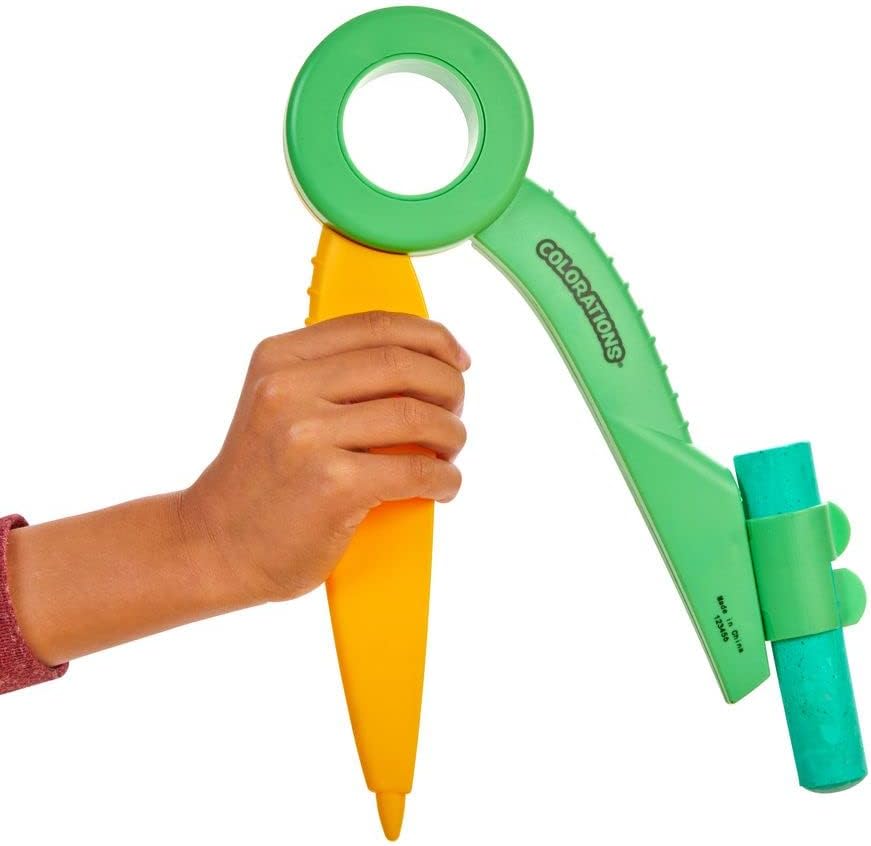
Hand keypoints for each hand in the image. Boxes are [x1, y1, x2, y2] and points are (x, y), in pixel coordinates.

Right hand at [179, 311, 469, 602]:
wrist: (216, 544)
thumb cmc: (260, 479)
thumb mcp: (276, 404)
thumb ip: (331, 376)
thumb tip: (422, 361)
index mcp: (279, 358)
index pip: (375, 326)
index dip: (430, 336)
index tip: (456, 357)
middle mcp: (288, 388)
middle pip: (402, 365)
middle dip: (448, 385)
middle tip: (455, 410)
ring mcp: (308, 436)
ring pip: (416, 416)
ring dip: (451, 434)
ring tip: (449, 451)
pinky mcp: (332, 484)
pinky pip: (415, 470)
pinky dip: (444, 478)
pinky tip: (442, 485)